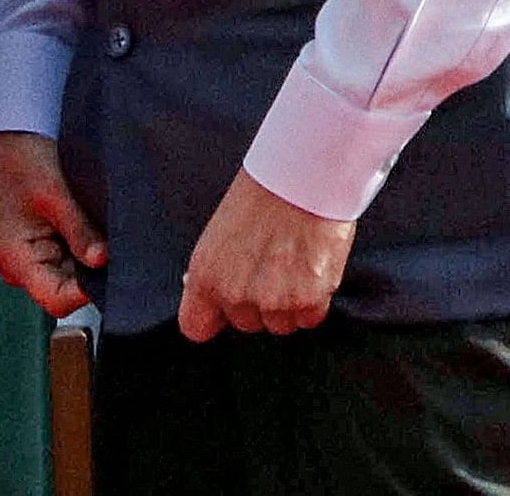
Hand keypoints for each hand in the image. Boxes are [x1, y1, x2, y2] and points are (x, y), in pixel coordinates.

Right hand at [0, 131, 102, 317]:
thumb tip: (103, 261)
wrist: (10, 138)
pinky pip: (73, 260)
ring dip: (90, 258)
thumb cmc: (20, 161)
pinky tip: (91, 227)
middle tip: (109, 242)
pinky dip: (86, 247)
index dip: (87, 291)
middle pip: (68, 290)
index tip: (111, 267)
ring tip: (96, 228)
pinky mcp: (45, 248)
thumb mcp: (53, 194)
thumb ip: (79, 230)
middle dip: (93, 271)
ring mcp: (34, 258)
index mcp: (16, 260)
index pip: (58, 301)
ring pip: (74, 276)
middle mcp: (22, 267)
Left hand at [177, 169, 353, 341]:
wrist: (300, 181)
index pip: (195, 328)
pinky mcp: (308, 301)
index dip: (211, 319)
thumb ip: (215, 271)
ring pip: (280, 325)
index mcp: (204, 276)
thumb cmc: (260, 199)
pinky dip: (314, 301)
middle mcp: (234, 294)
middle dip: (257, 304)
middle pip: (245, 324)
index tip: (220, 311)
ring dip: (288, 304)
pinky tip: (310, 269)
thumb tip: (206, 291)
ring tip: (292, 264)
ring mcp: (272, 301)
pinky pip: (310, 319)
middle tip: (269, 266)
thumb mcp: (218, 235)